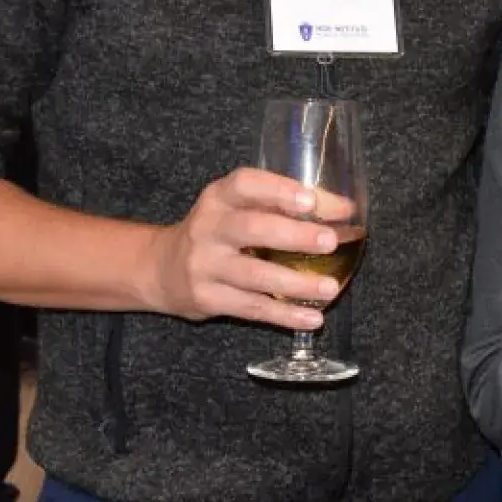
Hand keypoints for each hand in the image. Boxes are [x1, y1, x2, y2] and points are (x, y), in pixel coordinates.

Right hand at [145, 168, 358, 330]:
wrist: (161, 269)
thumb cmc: (216, 232)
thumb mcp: (236, 208)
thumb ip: (279, 205)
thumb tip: (341, 210)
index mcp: (218, 197)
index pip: (246, 184)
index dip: (279, 190)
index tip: (311, 200)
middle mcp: (207, 227)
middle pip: (251, 229)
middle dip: (293, 235)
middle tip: (329, 242)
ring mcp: (204, 265)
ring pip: (254, 275)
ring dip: (296, 282)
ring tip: (330, 287)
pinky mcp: (207, 298)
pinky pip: (251, 308)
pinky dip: (284, 314)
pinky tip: (312, 318)